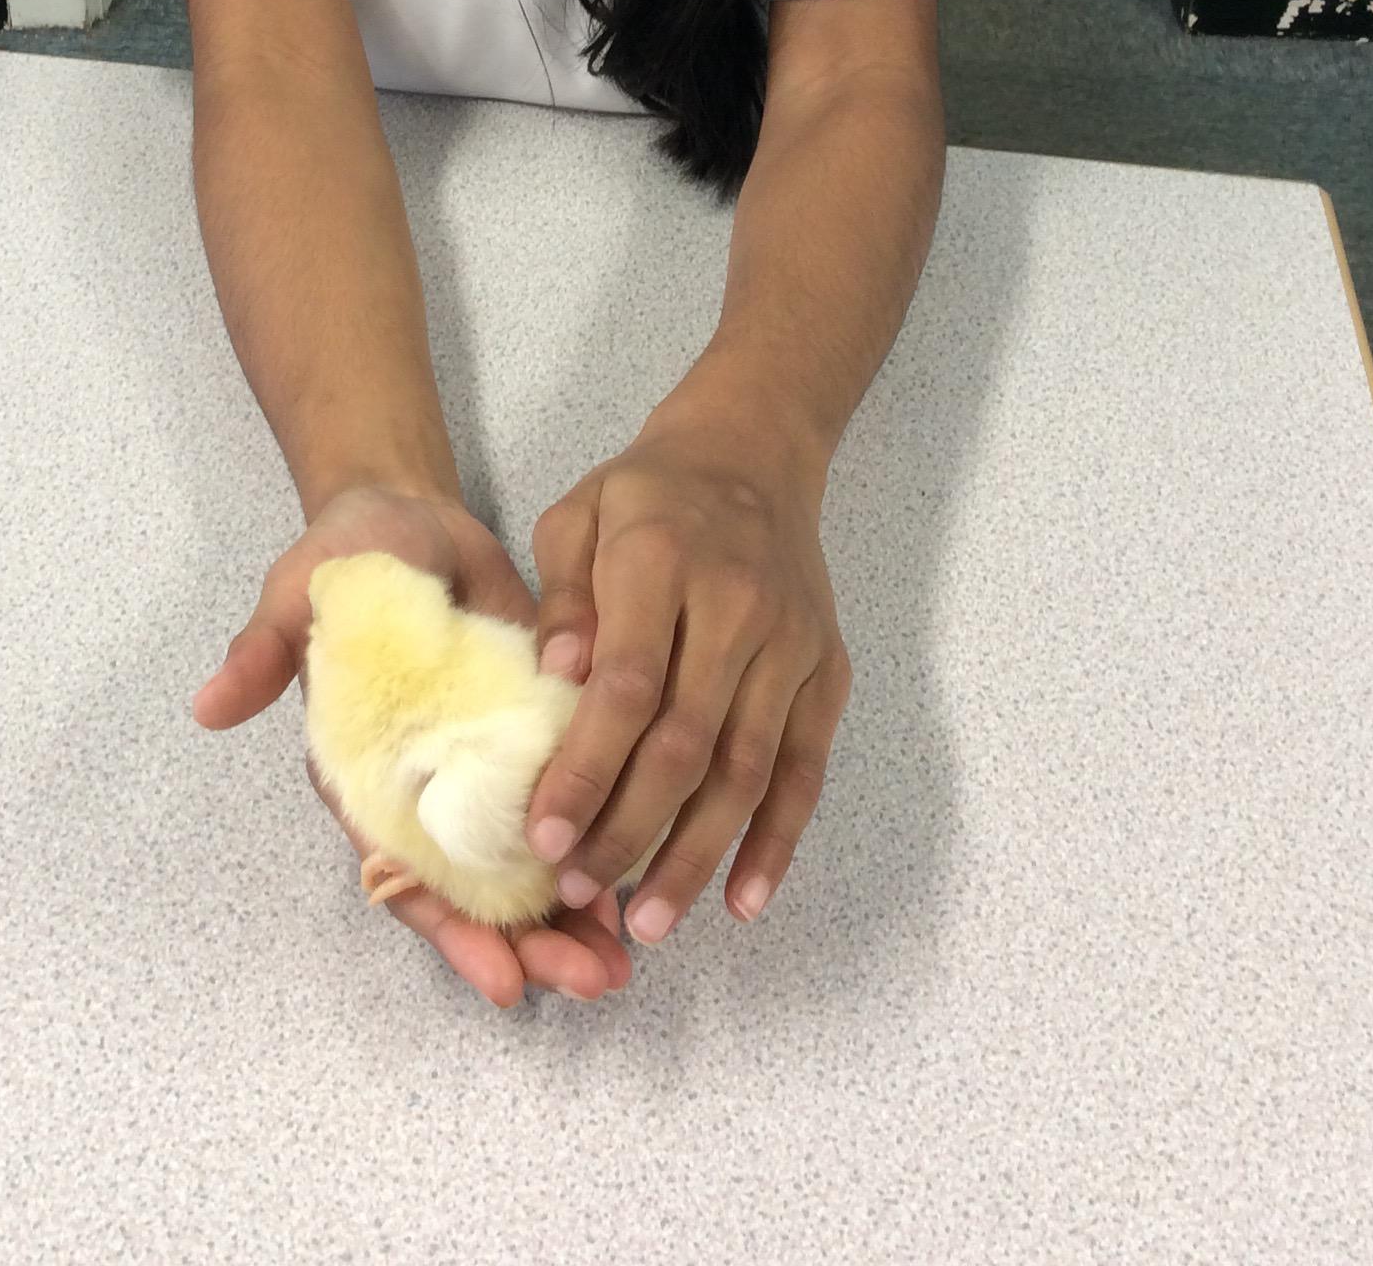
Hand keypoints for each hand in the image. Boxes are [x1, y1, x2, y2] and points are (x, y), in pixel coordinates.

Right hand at [193, 483, 632, 1007]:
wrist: (409, 514)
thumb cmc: (347, 559)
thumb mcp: (299, 595)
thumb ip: (264, 650)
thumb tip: (209, 704)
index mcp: (368, 778)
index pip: (407, 877)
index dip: (452, 932)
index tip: (504, 985)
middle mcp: (428, 790)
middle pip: (479, 890)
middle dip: (533, 944)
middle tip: (595, 980)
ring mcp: (484, 766)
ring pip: (530, 861)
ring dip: (576, 913)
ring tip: (626, 958)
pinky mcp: (533, 730)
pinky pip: (569, 800)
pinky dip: (603, 838)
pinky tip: (649, 871)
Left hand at [524, 404, 851, 944]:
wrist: (754, 452)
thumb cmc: (647, 493)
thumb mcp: (577, 515)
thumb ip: (561, 598)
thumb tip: (551, 683)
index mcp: (663, 562)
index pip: (627, 685)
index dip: (586, 769)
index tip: (544, 836)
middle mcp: (737, 607)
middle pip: (687, 742)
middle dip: (631, 829)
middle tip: (581, 892)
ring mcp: (792, 645)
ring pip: (747, 771)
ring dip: (699, 855)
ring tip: (650, 921)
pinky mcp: (827, 671)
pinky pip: (806, 769)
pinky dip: (778, 840)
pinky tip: (743, 899)